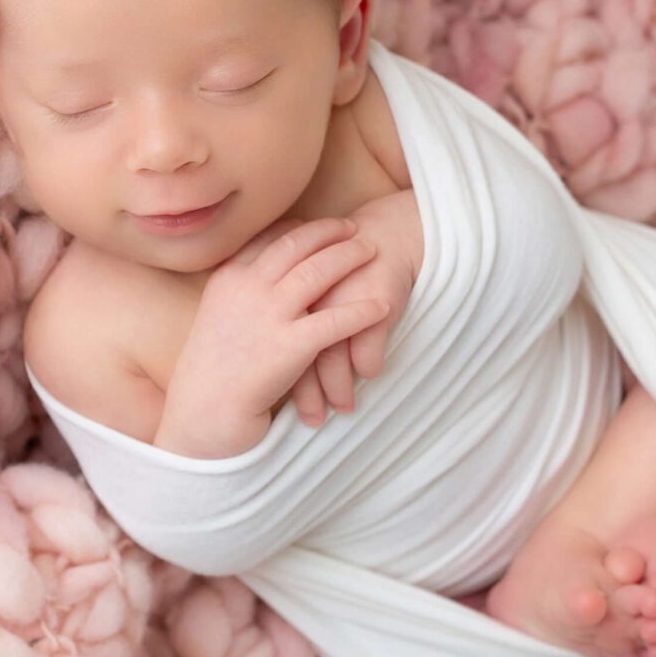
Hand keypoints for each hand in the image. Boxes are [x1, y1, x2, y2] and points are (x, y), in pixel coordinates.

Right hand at [152, 217, 392, 458]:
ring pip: (318, 272)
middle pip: (297, 244)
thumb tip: (263, 280)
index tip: (317, 227)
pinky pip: (336, 320)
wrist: (205, 411)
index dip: (300, 228)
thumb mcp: (215, 318)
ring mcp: (269, 315)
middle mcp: (248, 288)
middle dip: (329, 232)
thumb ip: (239, 294)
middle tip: (353, 227)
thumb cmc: (211, 372)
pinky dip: (362, 310)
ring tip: (371, 250)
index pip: (269, 238)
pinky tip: (383, 306)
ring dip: (349, 257)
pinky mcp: (291, 346)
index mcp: (228, 279)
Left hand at [288, 192, 420, 425]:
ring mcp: (340, 299)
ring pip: (335, 356)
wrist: (384, 235)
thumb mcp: (309, 290)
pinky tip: (370, 377)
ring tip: (344, 410)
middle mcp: (307, 297)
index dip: (274, 378)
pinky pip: (368, 343)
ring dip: (340, 387)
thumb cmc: (343, 268)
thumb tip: (270, 360)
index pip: (272, 344)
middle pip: (300, 355)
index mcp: (282, 292)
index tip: (274, 406)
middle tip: (313, 421)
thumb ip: (289, 317)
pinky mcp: (372, 299)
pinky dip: (369, 365)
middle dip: (307, 393)